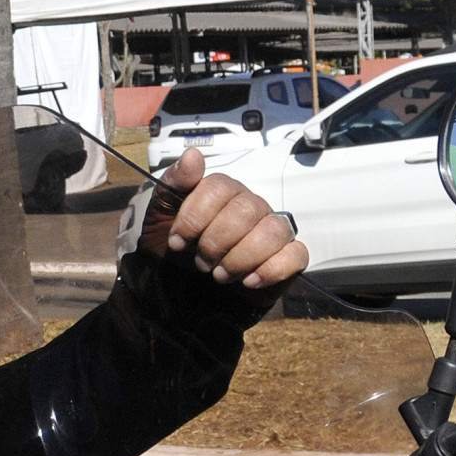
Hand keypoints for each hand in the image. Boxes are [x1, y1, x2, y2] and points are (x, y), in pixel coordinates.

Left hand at [141, 148, 308, 291]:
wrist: (177, 299)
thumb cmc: (172, 255)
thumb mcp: (159, 218)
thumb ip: (173, 185)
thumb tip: (193, 155)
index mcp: (223, 194)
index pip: (220, 187)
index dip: (196, 215)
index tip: (178, 241)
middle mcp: (252, 208)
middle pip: (248, 209)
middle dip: (216, 241)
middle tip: (200, 263)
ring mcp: (272, 234)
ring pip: (273, 231)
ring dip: (241, 257)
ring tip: (220, 275)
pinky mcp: (286, 262)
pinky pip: (296, 255)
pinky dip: (271, 270)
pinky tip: (247, 282)